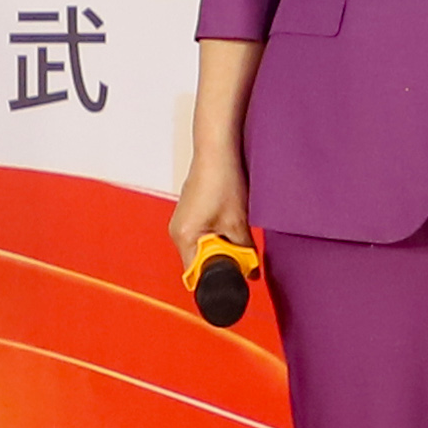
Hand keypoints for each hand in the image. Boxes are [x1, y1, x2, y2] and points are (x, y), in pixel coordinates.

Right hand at [165, 146, 247, 266]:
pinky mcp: (190, 213)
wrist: (217, 150)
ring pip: (203, 247)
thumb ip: (244, 251)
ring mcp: (181, 222)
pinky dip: (218, 233)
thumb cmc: (222, 179)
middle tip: (242, 251)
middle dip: (223, 261)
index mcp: (184, 237)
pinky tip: (230, 219)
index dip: (218, 278)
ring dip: (222, 246)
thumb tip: (251, 272)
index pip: (197, 274)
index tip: (236, 276)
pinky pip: (202, 234)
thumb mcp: (238, 222)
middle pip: (200, 262)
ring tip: (236, 228)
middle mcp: (177, 231)